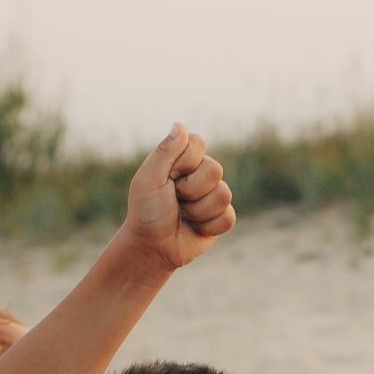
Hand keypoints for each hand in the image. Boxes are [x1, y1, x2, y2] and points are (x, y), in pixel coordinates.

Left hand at [123, 125, 234, 273]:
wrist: (152, 248)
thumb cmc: (146, 212)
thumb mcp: (149, 179)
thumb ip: (164, 152)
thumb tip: (180, 125)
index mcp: (183, 160)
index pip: (198, 143)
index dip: (184, 161)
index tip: (168, 176)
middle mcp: (201, 175)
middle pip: (215, 169)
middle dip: (190, 190)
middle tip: (175, 199)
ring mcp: (213, 196)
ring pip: (224, 195)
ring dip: (197, 211)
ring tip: (183, 215)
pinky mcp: (221, 218)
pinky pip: (228, 217)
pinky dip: (207, 226)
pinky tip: (194, 228)